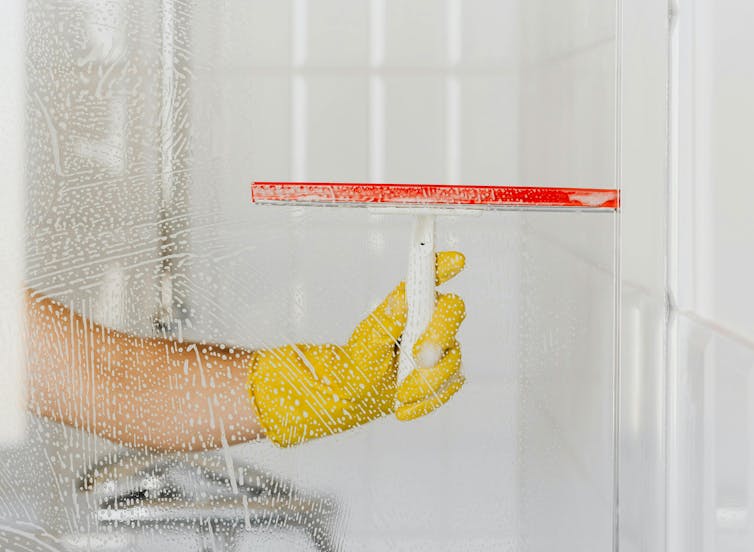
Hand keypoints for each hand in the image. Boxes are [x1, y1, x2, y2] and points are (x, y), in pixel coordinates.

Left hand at [248, 251, 466, 446]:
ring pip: (453, 357)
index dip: (445, 265)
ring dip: (426, 381)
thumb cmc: (360, 360)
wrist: (356, 394)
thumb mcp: (367, 339)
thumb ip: (388, 320)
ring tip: (400, 394)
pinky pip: (449, 386)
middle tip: (420, 357)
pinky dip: (426, 400)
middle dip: (440, 336)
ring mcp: (443, 347)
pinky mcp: (447, 374)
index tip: (457, 260)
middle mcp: (430, 319)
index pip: (431, 276)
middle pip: (453, 313)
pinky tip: (404, 407)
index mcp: (410, 303)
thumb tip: (403, 298)